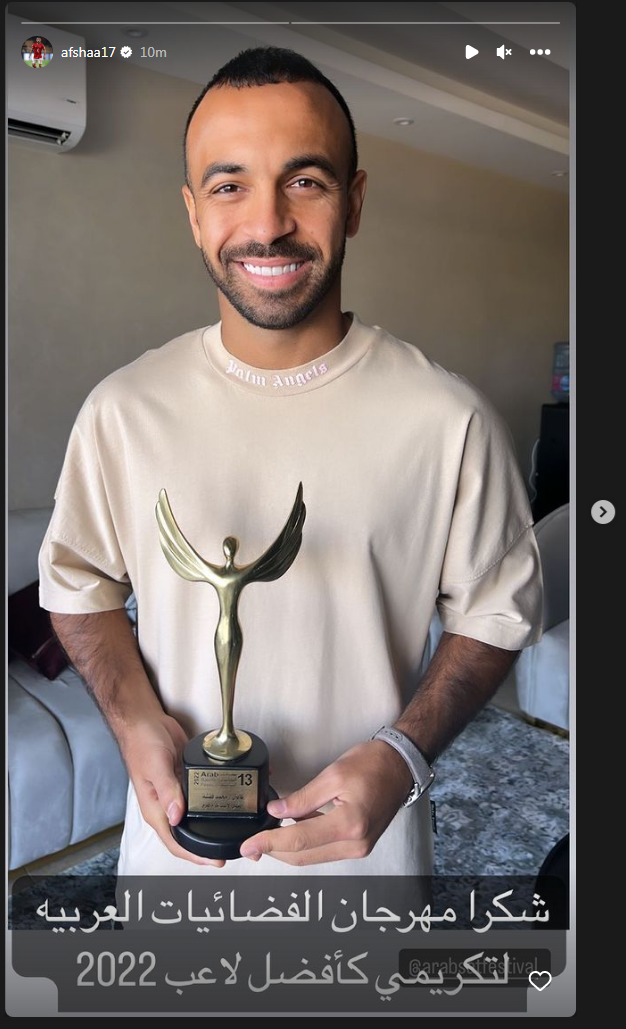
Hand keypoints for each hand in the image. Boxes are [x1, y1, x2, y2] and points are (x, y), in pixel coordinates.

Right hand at [119, 715, 224, 867]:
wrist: (145, 721)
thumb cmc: (142, 744)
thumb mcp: (155, 767)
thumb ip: (166, 790)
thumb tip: (177, 816)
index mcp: (157, 810)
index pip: (175, 843)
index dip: (195, 856)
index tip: (215, 861)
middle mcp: (169, 805)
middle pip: (190, 833)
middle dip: (210, 843)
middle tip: (236, 845)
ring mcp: (180, 793)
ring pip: (199, 814)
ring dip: (215, 820)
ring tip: (241, 825)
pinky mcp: (189, 779)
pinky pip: (205, 792)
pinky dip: (219, 795)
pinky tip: (236, 793)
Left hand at [240, 740, 412, 865]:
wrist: (401, 767)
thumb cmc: (373, 764)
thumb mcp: (333, 775)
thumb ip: (303, 798)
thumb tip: (277, 811)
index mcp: (350, 825)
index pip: (299, 840)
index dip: (269, 843)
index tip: (249, 845)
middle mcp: (356, 844)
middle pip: (304, 856)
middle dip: (274, 851)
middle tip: (252, 844)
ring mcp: (359, 848)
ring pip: (313, 857)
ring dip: (289, 848)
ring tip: (269, 834)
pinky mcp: (359, 845)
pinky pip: (325, 851)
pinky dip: (306, 843)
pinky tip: (293, 829)